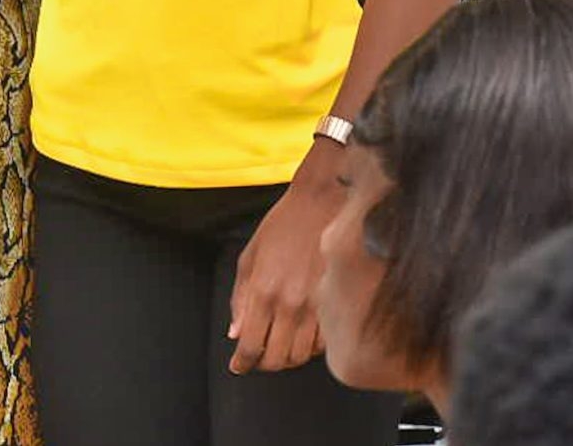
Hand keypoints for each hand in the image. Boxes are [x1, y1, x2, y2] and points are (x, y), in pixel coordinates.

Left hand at [227, 161, 342, 373]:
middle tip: (257, 356)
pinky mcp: (337, 305)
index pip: (251, 345)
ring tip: (278, 344)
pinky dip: (309, 347)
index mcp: (264, 292)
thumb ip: (240, 299)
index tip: (238, 367)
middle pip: (277, 359)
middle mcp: (291, 304)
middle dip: (263, 364)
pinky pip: (323, 344)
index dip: (242, 363)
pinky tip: (300, 335)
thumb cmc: (281, 227)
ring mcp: (317, 307)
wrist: (321, 205)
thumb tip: (235, 333)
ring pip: (300, 356)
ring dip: (286, 357)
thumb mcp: (249, 258)